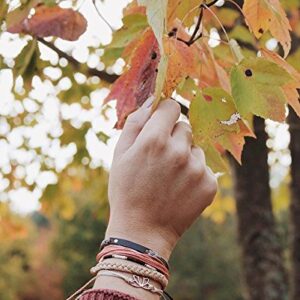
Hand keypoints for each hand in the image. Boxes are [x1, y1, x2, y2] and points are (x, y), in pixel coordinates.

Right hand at [106, 98, 216, 258]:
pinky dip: (194, 172)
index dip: (164, 113)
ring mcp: (197, 168)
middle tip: (160, 157)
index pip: (171, 107)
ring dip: (185, 155)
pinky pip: (204, 166)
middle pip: (184, 126)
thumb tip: (151, 101)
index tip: (161, 122)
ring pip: (195, 147)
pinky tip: (180, 187)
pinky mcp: (209, 184)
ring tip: (170, 176)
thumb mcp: (120, 154)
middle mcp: (179, 151)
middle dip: (173, 136)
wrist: (142, 231)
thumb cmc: (126, 190)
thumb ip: (135, 123)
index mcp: (155, 139)